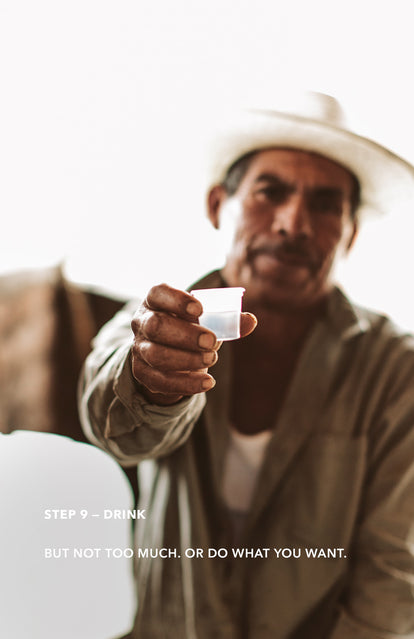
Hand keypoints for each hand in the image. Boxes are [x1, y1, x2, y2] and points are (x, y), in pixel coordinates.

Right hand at [131, 283, 256, 404]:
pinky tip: (207, 382)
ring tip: (212, 359)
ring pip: (156, 355)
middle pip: (156, 326)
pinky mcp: (142, 373)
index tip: (200, 310)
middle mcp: (142, 322)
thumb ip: (227, 319)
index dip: (177, 300)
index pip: (158, 293)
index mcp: (156, 301)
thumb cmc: (189, 328)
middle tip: (212, 342)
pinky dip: (186, 384)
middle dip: (186, 335)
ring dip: (186, 359)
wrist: (169, 355)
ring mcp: (139, 348)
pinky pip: (160, 381)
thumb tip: (250, 321)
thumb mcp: (205, 320)